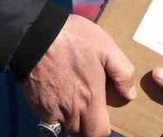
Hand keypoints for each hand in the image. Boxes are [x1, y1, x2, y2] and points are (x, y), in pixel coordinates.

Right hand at [21, 14, 136, 136]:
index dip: (102, 126)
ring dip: (71, 115)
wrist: (33, 35)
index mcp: (89, 101)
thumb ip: (122, 73)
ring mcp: (48, 110)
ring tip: (72, 92)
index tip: (102, 110)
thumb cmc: (72, 40)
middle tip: (88, 98)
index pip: (98, 133)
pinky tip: (57, 88)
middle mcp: (68, 112)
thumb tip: (129, 94)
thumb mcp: (106, 47)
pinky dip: (55, 109)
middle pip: (80, 131)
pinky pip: (48, 116)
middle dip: (86, 122)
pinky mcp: (34, 104)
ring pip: (64, 124)